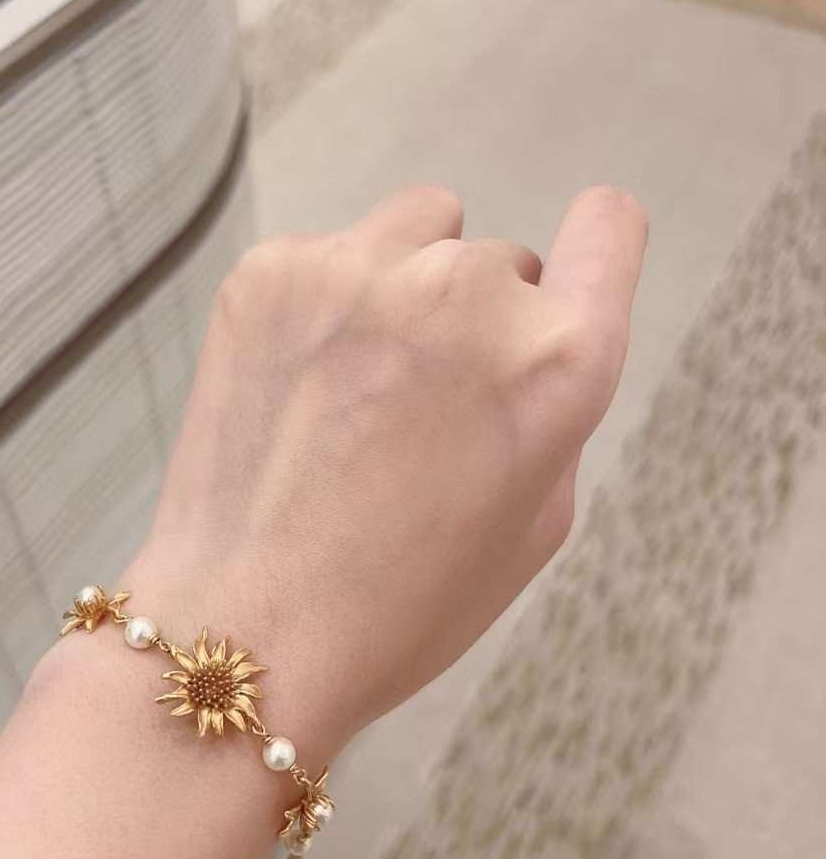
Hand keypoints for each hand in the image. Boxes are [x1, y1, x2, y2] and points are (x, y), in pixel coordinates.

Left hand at [127, 185, 646, 753]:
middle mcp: (467, 290)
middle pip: (499, 266)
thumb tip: (522, 347)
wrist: (247, 629)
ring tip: (359, 382)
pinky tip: (295, 389)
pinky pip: (329, 255)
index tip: (568, 276)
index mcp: (555, 361)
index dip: (597, 247)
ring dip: (407, 286)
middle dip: (477, 325)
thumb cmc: (407, 603)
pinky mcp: (270, 272)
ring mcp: (358, 268)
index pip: (611, 228)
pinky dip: (322, 305)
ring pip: (416, 232)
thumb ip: (552, 408)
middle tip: (423, 414)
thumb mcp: (537, 522)